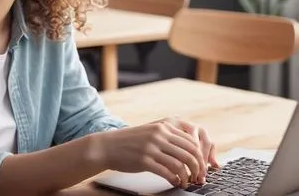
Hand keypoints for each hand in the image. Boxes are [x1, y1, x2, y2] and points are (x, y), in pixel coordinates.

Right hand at [98, 117, 219, 188]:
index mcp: (163, 126)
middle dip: (198, 168)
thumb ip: (168, 136)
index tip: (202, 166)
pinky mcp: (144, 160)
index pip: (191, 141)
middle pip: (190, 153)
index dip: (201, 156)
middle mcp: (159, 135)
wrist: (108, 146)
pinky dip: (176, 180)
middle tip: (199, 177)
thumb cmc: (130, 141)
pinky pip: (167, 172)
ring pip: (181, 164)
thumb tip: (191, 150)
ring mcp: (151, 147)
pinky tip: (176, 182)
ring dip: (188, 177)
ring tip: (188, 182)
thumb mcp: (151, 132)